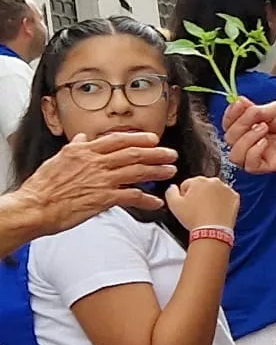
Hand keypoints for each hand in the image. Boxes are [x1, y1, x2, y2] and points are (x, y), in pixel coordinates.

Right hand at [15, 132, 176, 232]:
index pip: (118, 140)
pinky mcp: (104, 198)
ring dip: (157, 171)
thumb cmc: (42, 187)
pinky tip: (156, 202)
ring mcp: (102, 180)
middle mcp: (96, 163)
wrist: (34, 207)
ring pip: (137, 171)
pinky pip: (132, 196)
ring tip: (170, 171)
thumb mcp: (58, 159)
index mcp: (85, 152)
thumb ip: (75, 147)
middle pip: (134, 153)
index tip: (153, 139)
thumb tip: (83, 137)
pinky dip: (147, 199)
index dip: (139, 138)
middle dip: (156, 153)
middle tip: (171, 154)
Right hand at [164, 176, 238, 229]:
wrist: (212, 231)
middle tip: (196, 209)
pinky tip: (217, 212)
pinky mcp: (235, 197)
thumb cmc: (194, 219)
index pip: (187, 184)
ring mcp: (226, 189)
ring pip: (215, 191)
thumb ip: (170, 192)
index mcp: (198, 181)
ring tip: (207, 211)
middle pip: (202, 186)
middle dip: (199, 195)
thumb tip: (172, 188)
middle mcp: (214, 181)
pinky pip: (227, 198)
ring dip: (211, 198)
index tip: (187, 204)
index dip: (185, 195)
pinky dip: (223, 203)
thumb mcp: (173, 205)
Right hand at [222, 99, 275, 171]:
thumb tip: (238, 103)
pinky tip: (264, 141)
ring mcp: (259, 154)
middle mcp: (251, 142)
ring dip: (245, 140)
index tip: (240, 104)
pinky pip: (250, 165)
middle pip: (229, 140)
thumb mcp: (274, 108)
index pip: (228, 125)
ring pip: (235, 155)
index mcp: (249, 127)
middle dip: (239, 126)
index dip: (230, 115)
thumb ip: (254, 110)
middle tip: (257, 118)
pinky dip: (253, 152)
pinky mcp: (269, 165)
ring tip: (263, 128)